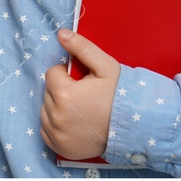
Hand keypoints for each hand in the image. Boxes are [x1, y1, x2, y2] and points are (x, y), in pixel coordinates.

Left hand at [41, 29, 121, 159]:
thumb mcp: (106, 67)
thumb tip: (61, 33)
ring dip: (57, 107)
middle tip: (84, 96)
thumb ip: (82, 48)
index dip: (67, 75)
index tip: (82, 81)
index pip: (51, 74)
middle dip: (62, 90)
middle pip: (48, 92)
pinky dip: (55, 125)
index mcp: (65, 94)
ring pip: (45, 110)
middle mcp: (56, 116)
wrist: (135, 128)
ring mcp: (57, 134)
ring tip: (80, 109)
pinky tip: (74, 123)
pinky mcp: (59, 147)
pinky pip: (46, 130)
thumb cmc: (120, 95)